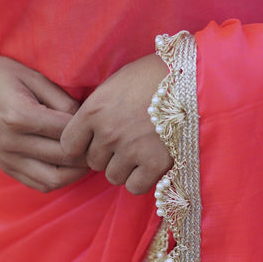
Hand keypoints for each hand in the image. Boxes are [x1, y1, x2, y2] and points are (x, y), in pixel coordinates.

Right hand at [0, 49, 89, 191]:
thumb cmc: (7, 75)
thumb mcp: (37, 78)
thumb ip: (63, 101)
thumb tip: (87, 124)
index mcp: (19, 116)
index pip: (67, 133)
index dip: (89, 130)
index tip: (100, 124)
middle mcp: (10, 142)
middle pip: (64, 158)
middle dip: (88, 153)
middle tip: (102, 143)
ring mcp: (6, 158)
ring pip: (54, 180)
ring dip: (76, 172)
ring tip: (88, 156)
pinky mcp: (6, 166)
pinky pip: (40, 184)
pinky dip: (60, 179)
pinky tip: (70, 164)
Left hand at [60, 54, 172, 194]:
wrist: (192, 77)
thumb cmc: (153, 74)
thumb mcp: (116, 83)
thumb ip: (97, 108)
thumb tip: (87, 130)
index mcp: (94, 110)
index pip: (70, 145)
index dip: (82, 145)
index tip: (95, 141)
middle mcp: (108, 132)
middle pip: (93, 162)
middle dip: (107, 155)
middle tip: (125, 143)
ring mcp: (131, 149)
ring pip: (113, 177)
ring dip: (124, 168)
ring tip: (140, 151)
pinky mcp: (155, 163)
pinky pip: (135, 186)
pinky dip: (141, 179)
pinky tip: (150, 163)